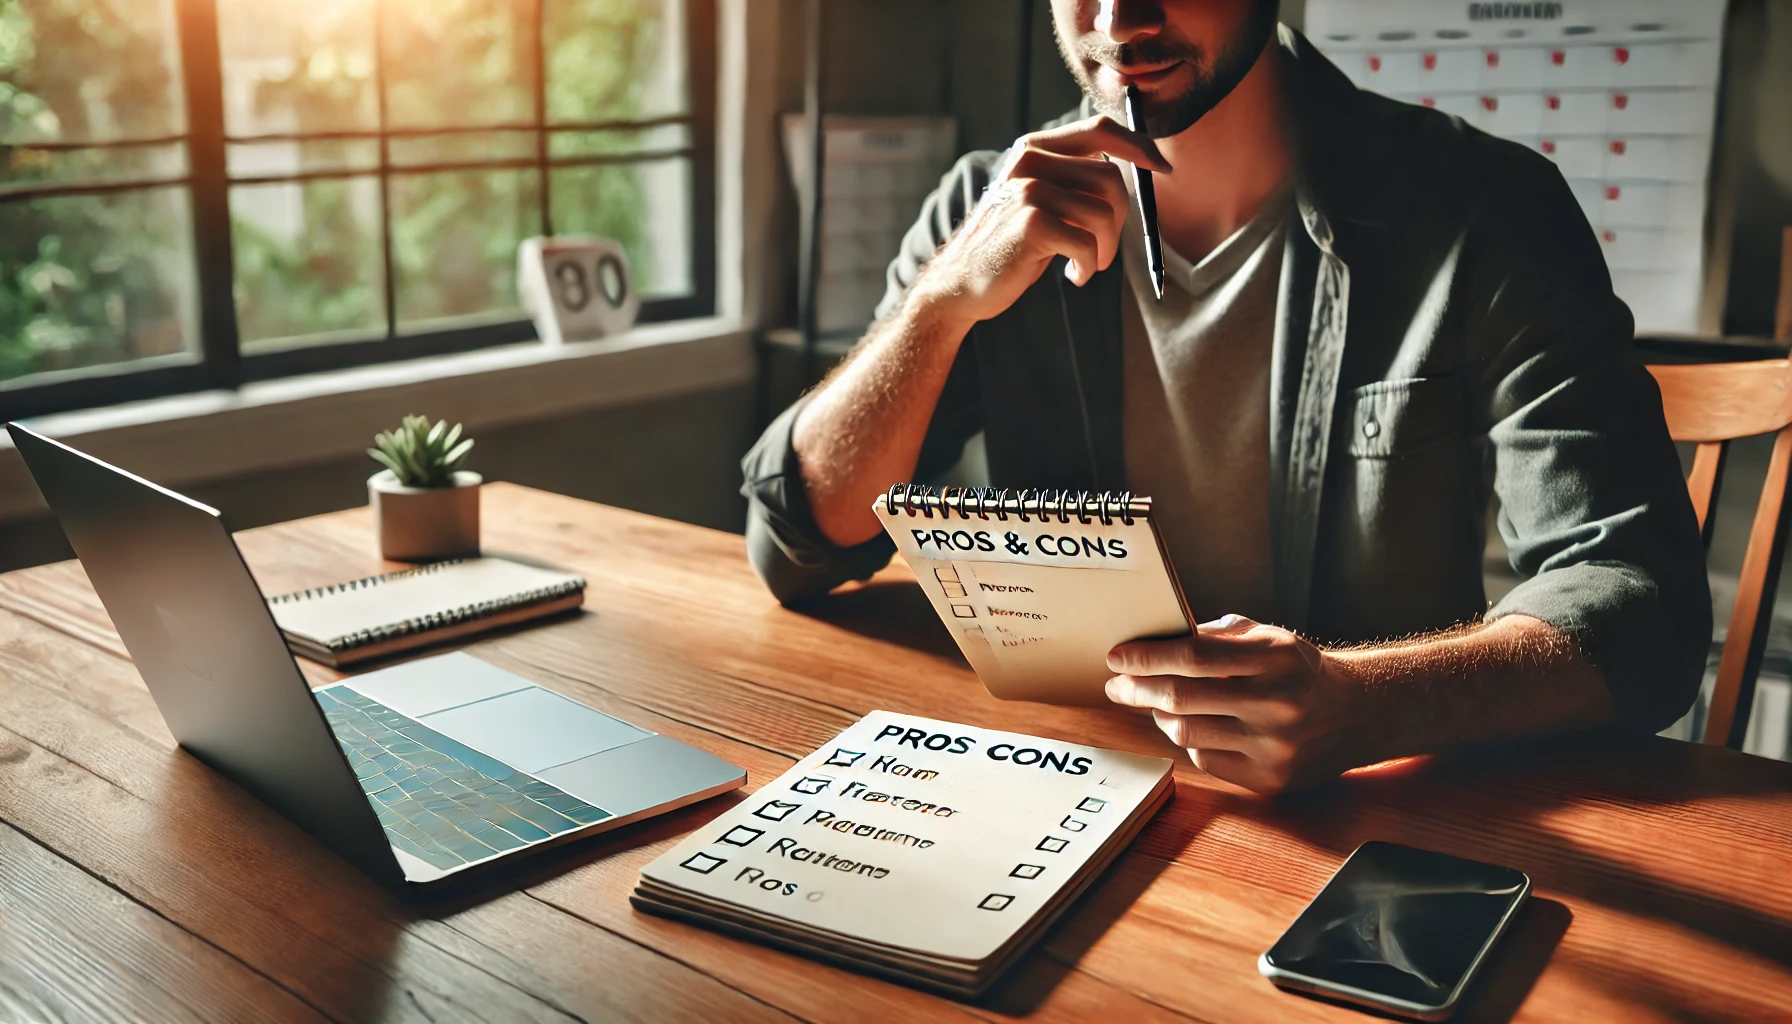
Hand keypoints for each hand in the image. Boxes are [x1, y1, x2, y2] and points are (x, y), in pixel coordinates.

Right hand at [913, 115, 1169, 325]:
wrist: (962, 282)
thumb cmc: (1014, 244)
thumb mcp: (1043, 200)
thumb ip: (1078, 178)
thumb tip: (1145, 163)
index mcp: (1034, 148)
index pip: (1100, 130)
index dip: (1138, 145)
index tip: (1163, 167)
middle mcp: (1029, 161)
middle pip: (1111, 178)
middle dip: (1121, 221)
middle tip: (1103, 250)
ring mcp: (1028, 189)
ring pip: (1104, 213)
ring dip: (1105, 250)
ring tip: (1087, 265)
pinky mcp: (1031, 223)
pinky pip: (1087, 243)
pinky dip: (1088, 267)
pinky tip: (1073, 276)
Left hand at [1104, 615, 1377, 793]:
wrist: (1358, 713)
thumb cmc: (1300, 670)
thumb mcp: (1269, 638)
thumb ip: (1216, 636)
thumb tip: (1155, 641)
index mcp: (1275, 657)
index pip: (1193, 655)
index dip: (1147, 657)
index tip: (1118, 657)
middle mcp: (1276, 703)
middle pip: (1182, 698)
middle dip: (1137, 689)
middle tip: (1117, 685)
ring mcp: (1274, 746)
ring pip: (1186, 732)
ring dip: (1159, 715)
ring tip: (1155, 703)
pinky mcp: (1270, 779)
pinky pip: (1205, 758)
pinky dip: (1190, 740)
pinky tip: (1194, 726)